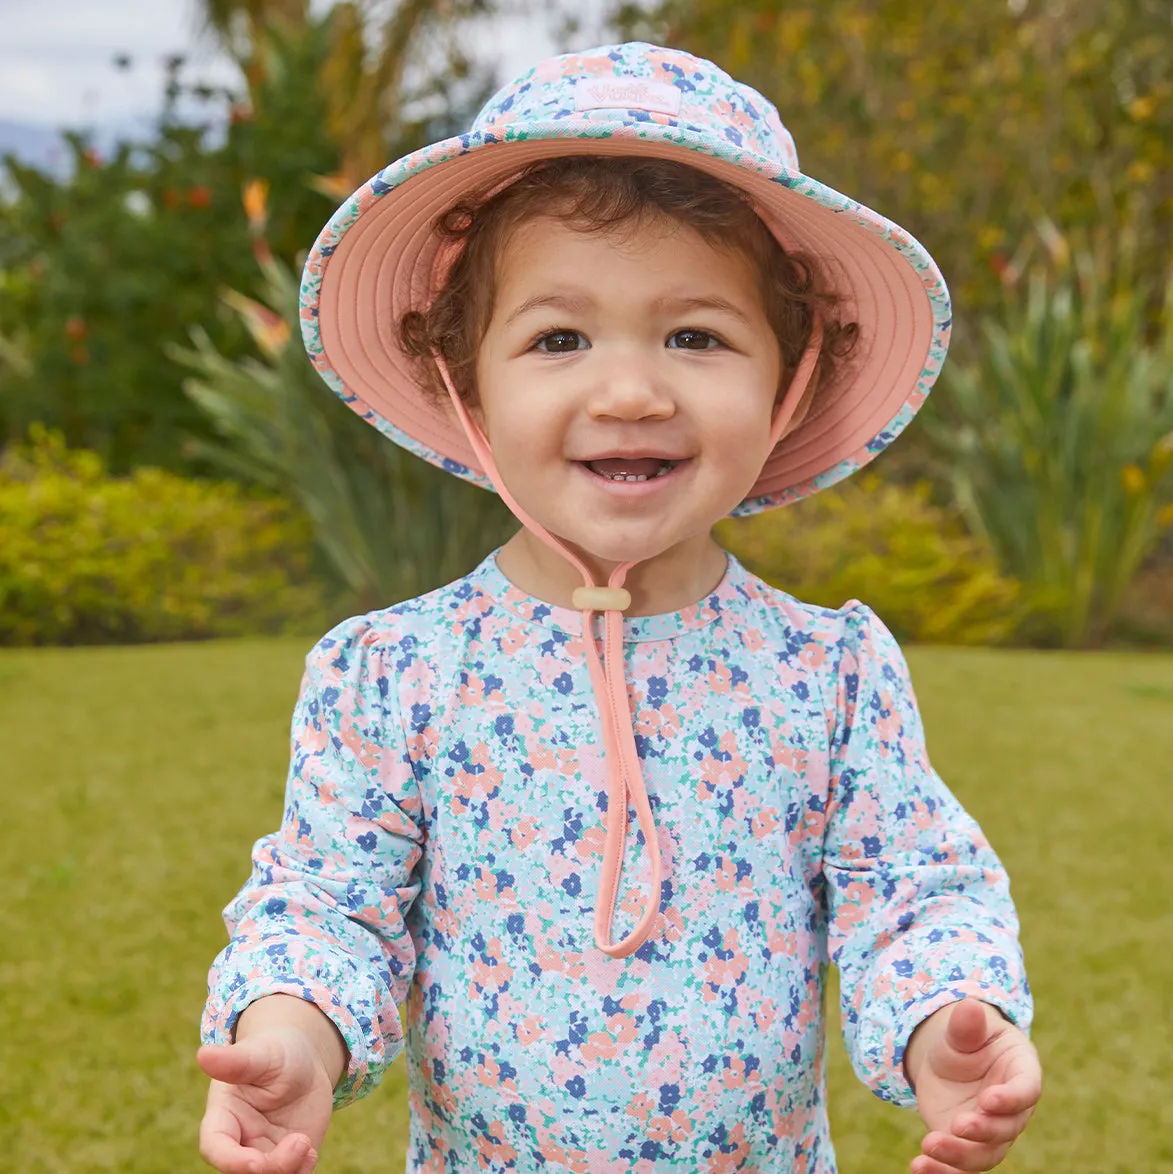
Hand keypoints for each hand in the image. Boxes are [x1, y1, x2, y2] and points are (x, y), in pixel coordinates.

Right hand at [198, 996, 344, 1173]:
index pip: (215, 1148)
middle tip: (300, 1143)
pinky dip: (301, 1172)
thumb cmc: (274, 1053)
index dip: (231, 1161)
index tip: (255, 1162)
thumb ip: (235, 1061)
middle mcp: (239, 1142)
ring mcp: (263, 1153)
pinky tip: (311, 1150)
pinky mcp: (287, 1160)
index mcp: (223, 1118)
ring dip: (288, 1172)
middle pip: (243, 1172)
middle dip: (270, 1168)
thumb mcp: (260, 1054)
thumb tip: (203, 1053)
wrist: (303, 1062)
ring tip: (307, 1145)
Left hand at [904, 997, 1041, 1173]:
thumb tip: (968, 1006)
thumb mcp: (963, 1029)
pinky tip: (918, 1168)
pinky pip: (961, 1168)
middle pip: (1006, 1129)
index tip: (987, 1101)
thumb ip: (966, 1024)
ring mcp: (992, 1133)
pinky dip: (942, 1172)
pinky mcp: (968, 1148)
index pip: (1025, 1091)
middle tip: (958, 1124)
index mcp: (1021, 1074)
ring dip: (959, 1157)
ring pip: (984, 1154)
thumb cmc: (965, 1039)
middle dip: (983, 1130)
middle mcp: (1012, 1110)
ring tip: (929, 1147)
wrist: (949, 1061)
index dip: (1010, 1099)